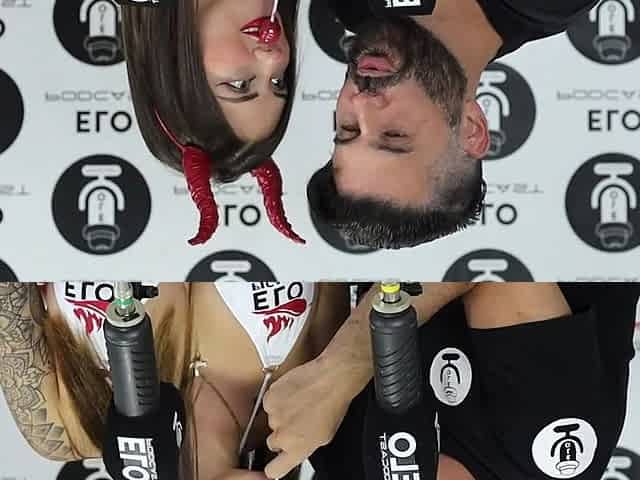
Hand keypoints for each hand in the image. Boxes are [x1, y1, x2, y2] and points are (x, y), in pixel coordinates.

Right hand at [263, 355, 362, 478]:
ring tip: (299, 403)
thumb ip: (305, 446)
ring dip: (281, 413)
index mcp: (297, 448)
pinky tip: (293, 393)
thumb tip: (298, 447)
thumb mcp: (325, 435)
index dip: (274, 467)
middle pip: (272, 443)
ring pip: (271, 420)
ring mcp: (274, 416)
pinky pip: (269, 403)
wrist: (330, 378)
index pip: (274, 470)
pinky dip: (278, 398)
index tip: (276, 463)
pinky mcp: (269, 398)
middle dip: (282, 434)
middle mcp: (283, 436)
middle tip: (296, 420)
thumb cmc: (333, 404)